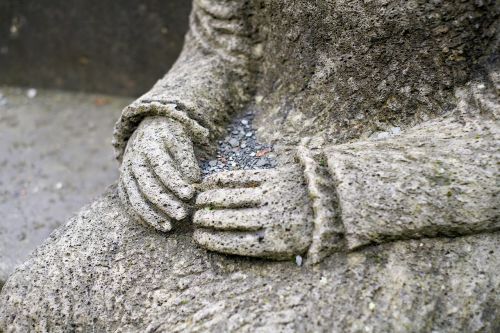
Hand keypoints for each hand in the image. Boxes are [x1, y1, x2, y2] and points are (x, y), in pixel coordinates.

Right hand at [118, 116, 200, 231]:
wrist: (147, 127)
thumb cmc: (169, 136)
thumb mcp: (181, 140)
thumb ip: (187, 159)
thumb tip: (194, 180)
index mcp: (150, 147)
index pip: (163, 168)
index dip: (176, 183)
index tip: (190, 194)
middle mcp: (134, 161)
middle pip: (148, 186)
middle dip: (165, 203)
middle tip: (182, 215)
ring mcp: (126, 173)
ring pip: (135, 198)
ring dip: (151, 215)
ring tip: (168, 227)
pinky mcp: (123, 183)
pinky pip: (128, 203)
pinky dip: (140, 216)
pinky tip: (155, 225)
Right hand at [193, 166, 313, 259]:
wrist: (334, 204)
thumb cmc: (305, 231)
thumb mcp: (288, 249)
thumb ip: (259, 248)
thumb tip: (225, 243)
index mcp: (275, 242)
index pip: (234, 243)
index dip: (213, 240)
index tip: (199, 238)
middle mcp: (271, 219)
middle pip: (229, 219)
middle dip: (207, 220)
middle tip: (195, 219)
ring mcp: (271, 195)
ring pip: (232, 198)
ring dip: (210, 199)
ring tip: (199, 201)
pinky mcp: (274, 177)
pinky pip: (242, 177)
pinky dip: (223, 179)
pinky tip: (210, 181)